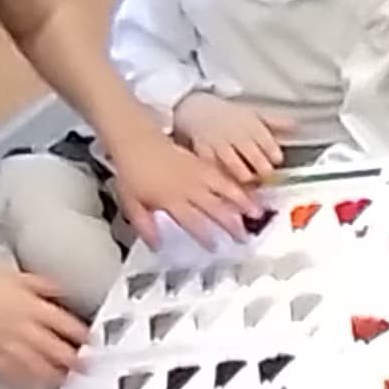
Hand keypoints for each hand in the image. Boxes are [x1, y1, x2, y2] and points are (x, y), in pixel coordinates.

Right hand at [0, 263, 89, 388]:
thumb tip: (65, 293)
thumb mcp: (19, 277)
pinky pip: (10, 373)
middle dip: (74, 361)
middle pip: (55, 350)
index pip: (66, 325)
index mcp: (31, 306)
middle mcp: (21, 327)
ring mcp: (4, 343)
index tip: (93, 344)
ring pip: (35, 366)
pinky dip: (25, 382)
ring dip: (54, 375)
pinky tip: (36, 386)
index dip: (82, 337)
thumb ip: (44, 286)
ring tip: (67, 381)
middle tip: (87, 369)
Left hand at [109, 128, 252, 247]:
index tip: (215, 247)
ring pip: (225, 189)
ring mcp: (198, 174)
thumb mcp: (131, 204)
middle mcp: (189, 188)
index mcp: (172, 201)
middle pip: (215, 209)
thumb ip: (145, 226)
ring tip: (257, 212)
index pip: (194, 223)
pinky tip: (246, 188)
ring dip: (243, 202)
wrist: (136, 142)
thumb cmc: (132, 173)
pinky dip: (236, 183)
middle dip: (232, 224)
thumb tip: (157, 246)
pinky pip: (222, 175)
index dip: (206, 237)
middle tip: (244, 237)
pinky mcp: (201, 162)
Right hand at [170, 92, 289, 186]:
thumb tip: (296, 126)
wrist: (197, 109)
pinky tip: (230, 184)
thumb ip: (275, 123)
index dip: (274, 154)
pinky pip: (214, 168)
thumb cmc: (230, 115)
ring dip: (245, 176)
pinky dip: (223, 177)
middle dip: (263, 169)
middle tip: (266, 176)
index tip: (276, 161)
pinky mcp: (204, 153)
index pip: (267, 142)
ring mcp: (219, 144)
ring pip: (235, 165)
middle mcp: (235, 134)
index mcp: (250, 125)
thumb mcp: (254, 114)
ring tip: (250, 182)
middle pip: (254, 156)